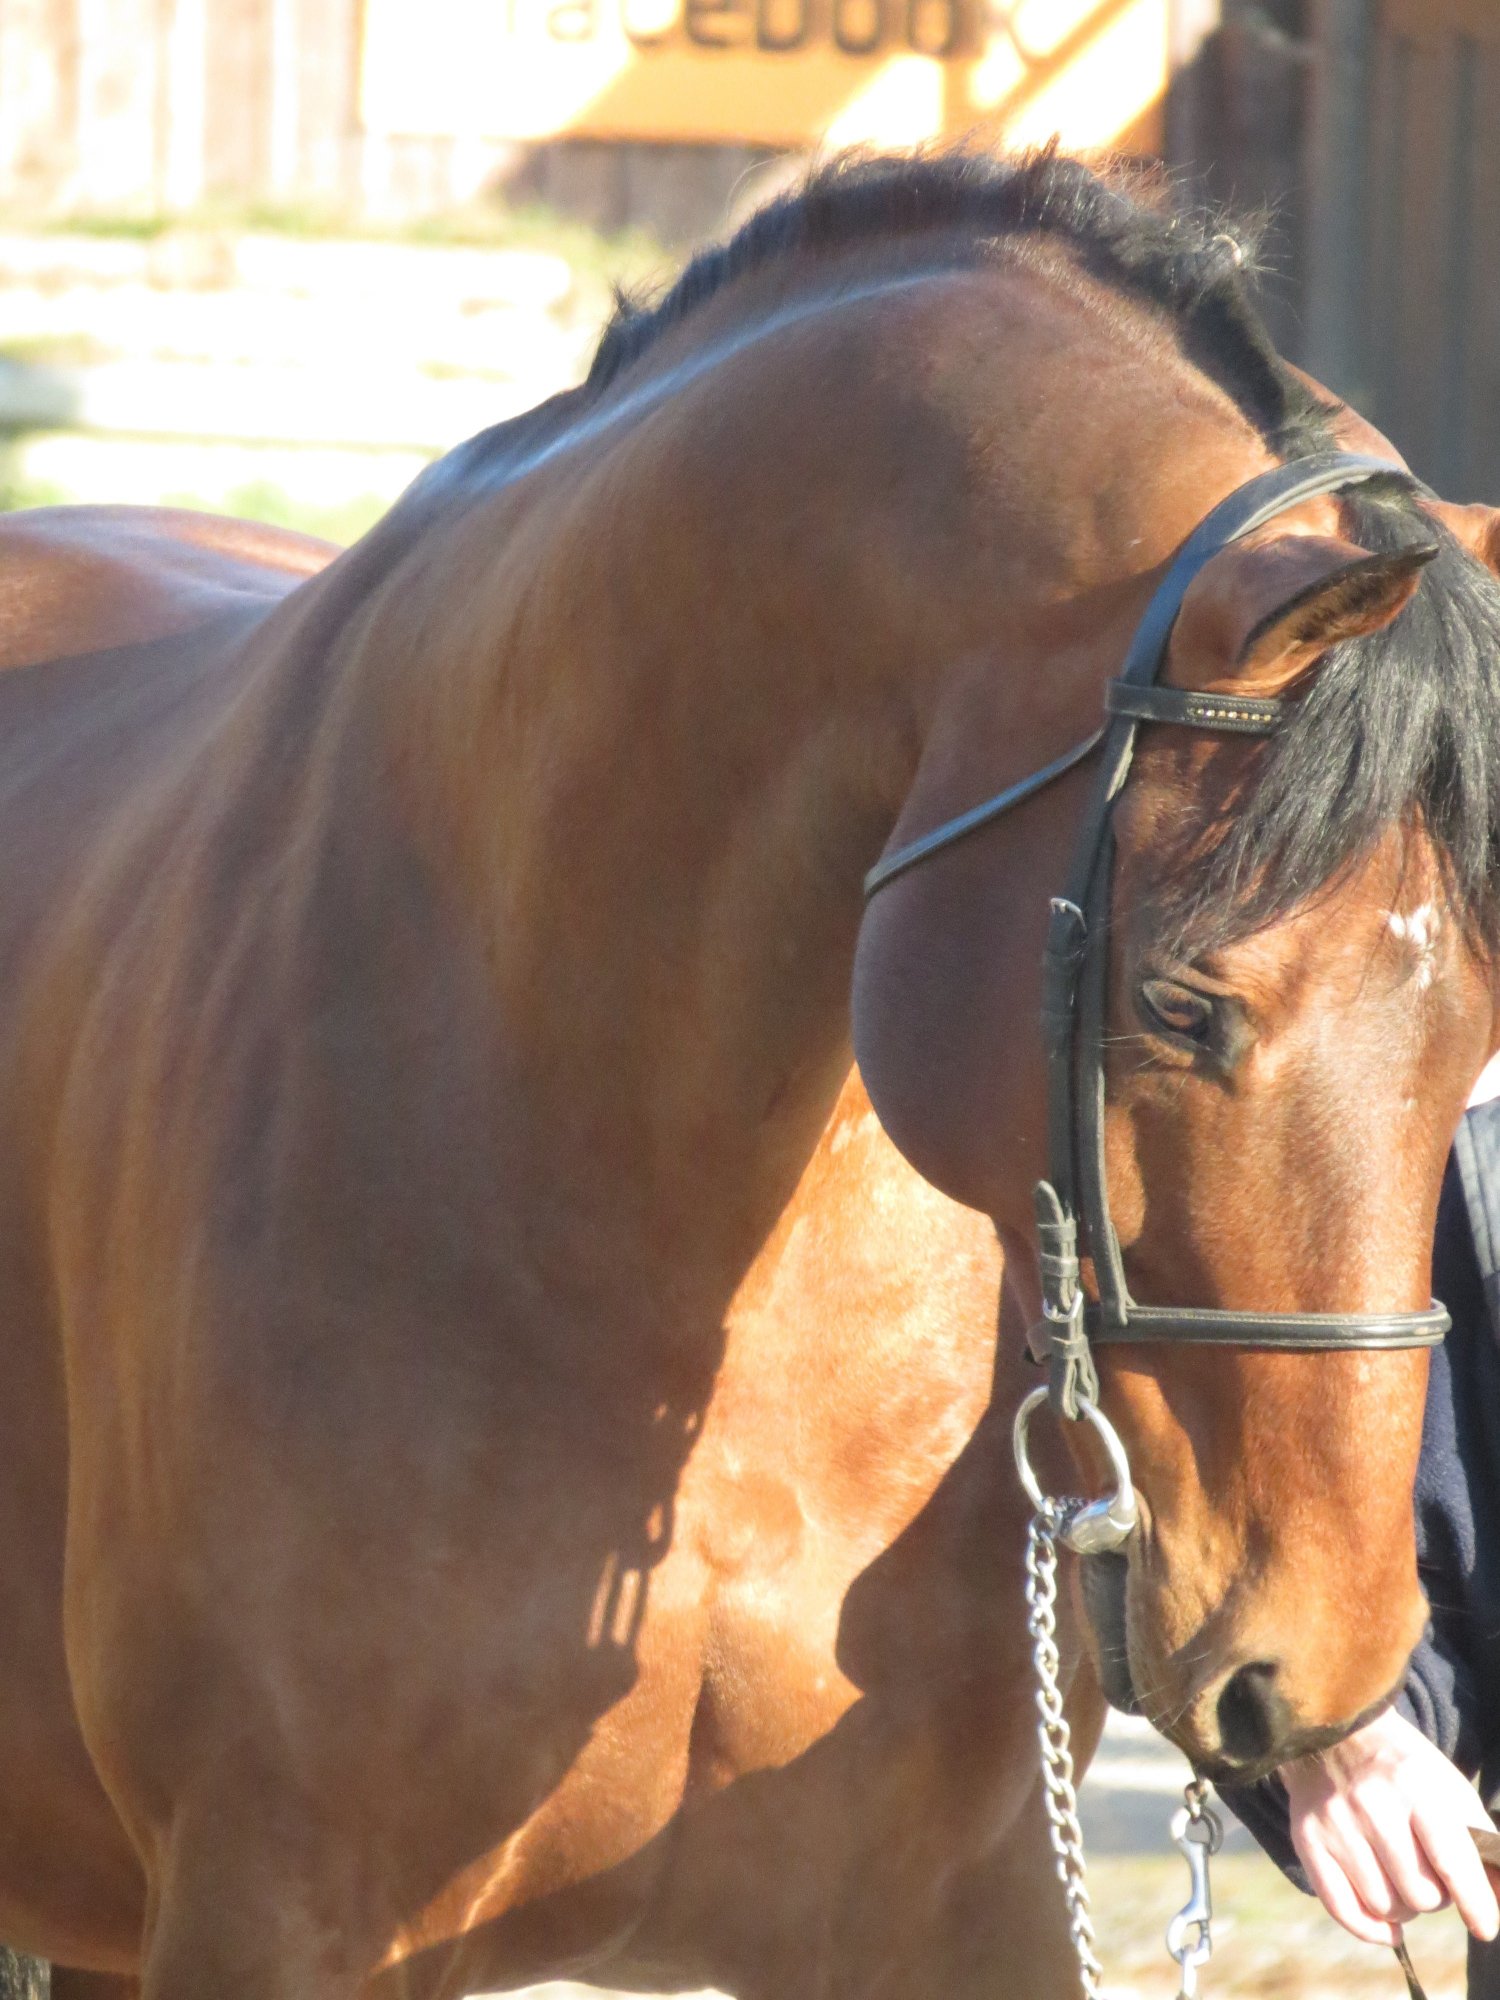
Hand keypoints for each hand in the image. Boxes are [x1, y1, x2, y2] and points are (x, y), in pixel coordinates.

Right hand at [1284, 1706, 1499, 1947]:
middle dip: (1435, 1896)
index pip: (1450, 1860)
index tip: (1485, 1927)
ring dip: (1403, 1907)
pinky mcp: (1307, 1839)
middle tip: (1429, 1875)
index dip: (1474, 1902)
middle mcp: (1371, 1805)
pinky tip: (1387, 1925)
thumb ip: (1479, 1840)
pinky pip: (1344, 1910)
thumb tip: (1498, 1897)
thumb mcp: (1448, 1787)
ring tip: (1401, 1880)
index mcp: (1414, 1784)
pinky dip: (1371, 1928)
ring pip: (1386, 1907)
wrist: (1333, 1732)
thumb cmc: (1404, 1769)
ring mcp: (1335, 1823)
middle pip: (1419, 1894)